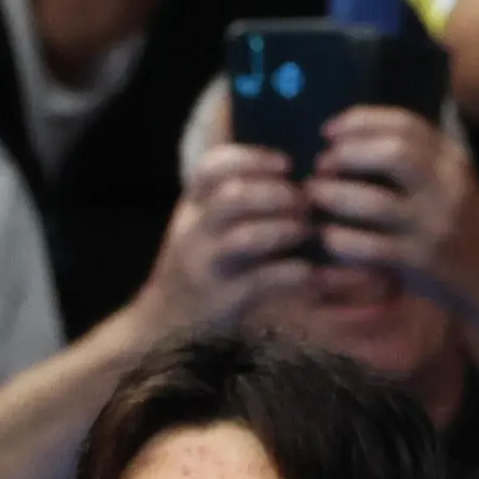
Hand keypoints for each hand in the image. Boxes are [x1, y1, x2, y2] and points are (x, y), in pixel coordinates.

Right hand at [142, 143, 311, 333]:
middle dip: (278, 194)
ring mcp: (206, 265)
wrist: (167, 322)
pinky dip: (294, 273)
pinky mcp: (223, 299)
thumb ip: (233, 193)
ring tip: (309, 232)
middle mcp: (194, 230)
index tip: (287, 163)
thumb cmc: (204, 264)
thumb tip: (280, 157)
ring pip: (247, 236)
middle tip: (307, 202)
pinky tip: (312, 272)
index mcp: (193, 205)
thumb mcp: (207, 223)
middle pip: (233, 196)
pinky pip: (263, 280)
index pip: (212, 165)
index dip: (252, 158)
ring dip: (287, 229)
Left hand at [304, 108, 478, 303]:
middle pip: (392, 153)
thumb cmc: (460, 223)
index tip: (329, 132)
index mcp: (453, 161)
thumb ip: (415, 155)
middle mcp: (448, 189)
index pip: (403, 124)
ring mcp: (434, 226)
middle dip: (346, 153)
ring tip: (316, 195)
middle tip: (323, 165)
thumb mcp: (449, 180)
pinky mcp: (420, 261)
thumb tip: (350, 135)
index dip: (358, 122)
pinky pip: (367, 246)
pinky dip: (339, 238)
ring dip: (333, 194)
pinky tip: (329, 235)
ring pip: (373, 201)